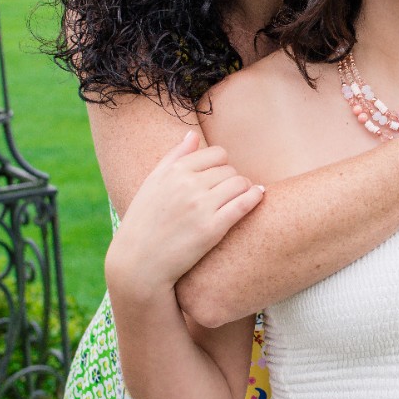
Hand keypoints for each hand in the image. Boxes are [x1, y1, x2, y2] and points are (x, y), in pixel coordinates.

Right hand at [106, 131, 263, 296]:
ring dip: (245, 189)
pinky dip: (256, 196)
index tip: (220, 178)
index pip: (216, 154)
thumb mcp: (152, 184)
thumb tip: (193, 135)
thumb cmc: (145, 223)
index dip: (222, 165)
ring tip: (240, 198)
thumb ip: (174, 157)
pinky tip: (259, 196)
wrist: (139, 264)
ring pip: (240, 183)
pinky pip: (244, 203)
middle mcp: (187, 184)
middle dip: (232, 180)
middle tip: (228, 194)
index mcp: (173, 171)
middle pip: (230, 169)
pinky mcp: (212, 229)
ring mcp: (200, 206)